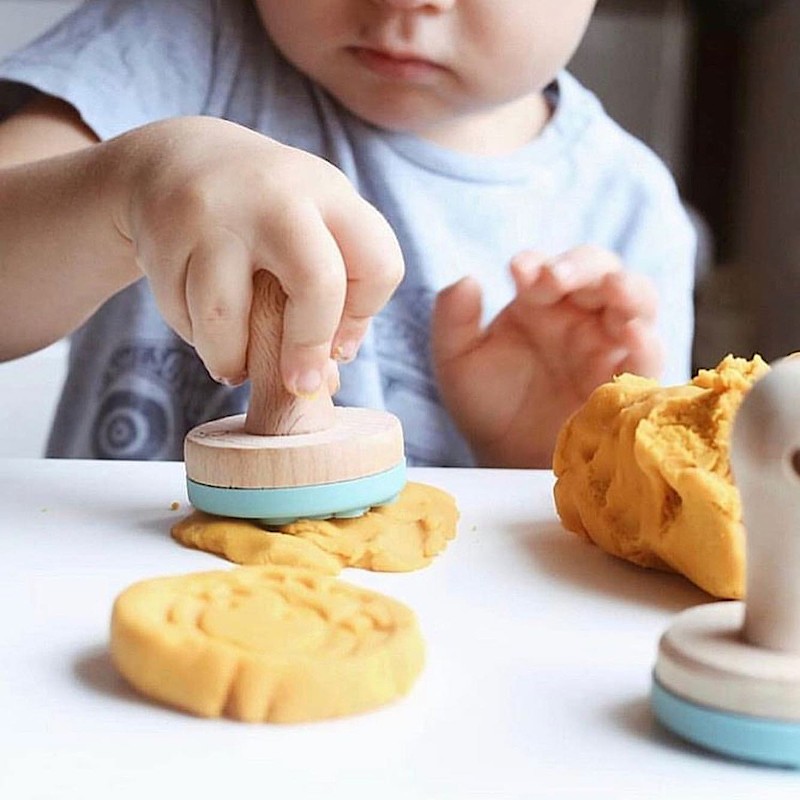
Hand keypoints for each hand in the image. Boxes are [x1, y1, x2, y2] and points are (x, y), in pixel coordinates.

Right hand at [109, 117, 403, 392]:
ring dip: (233, 358)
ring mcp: (216, 214)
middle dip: (309, 348)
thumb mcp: (311, 224)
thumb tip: (327, 373)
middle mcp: (277, 196)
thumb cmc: (263, 211)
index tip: (338, 344)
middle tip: (298, 384)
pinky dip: (198, 339)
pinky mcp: (165, 237)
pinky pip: (185, 316)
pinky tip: (205, 330)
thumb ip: (334, 289)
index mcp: (329, 193)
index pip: (378, 264)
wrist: (174, 158)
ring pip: (228, 317)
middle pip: (317, 284)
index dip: (365, 317)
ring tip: (236, 365)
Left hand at [431, 245, 662, 466]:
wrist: (505, 457)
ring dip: (627, 289)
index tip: (518, 273)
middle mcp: (579, 314)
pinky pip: (648, 356)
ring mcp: (607, 345)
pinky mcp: (627, 381)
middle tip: (554, 278)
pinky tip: (632, 334)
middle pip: (600, 270)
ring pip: (636, 300)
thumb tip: (466, 280)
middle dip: (580, 267)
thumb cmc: (486, 402)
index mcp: (539, 301)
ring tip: (611, 290)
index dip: (536, 263)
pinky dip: (646, 341)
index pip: (547, 266)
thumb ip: (453, 320)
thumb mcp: (457, 361)